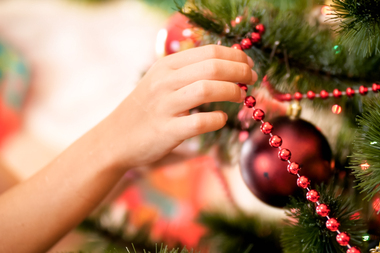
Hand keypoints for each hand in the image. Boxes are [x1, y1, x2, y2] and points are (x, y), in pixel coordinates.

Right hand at [99, 45, 256, 168]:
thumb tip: (227, 65)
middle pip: (212, 67)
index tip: (248, 65)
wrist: (115, 138)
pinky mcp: (167, 131)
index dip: (235, 57)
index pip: (209, 52)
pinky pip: (199, 122)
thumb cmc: (146, 109)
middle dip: (239, 71)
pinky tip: (221, 119)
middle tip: (251, 80)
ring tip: (241, 96)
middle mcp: (165, 81)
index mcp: (166, 65)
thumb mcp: (161, 81)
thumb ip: (188, 71)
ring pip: (207, 89)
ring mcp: (165, 106)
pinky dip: (217, 119)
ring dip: (232, 91)